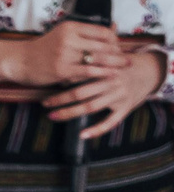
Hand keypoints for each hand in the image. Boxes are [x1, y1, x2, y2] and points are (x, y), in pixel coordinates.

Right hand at [0, 20, 133, 88]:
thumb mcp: (64, 34)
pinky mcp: (62, 69)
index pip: (102, 31)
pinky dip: (103, 73)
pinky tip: (112, 75)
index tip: (118, 48)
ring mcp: (64, 54)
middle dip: (118, 53)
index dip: (115, 40)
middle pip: (103, 45)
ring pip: (98, 58)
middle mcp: (68, 38)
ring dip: (115, 63)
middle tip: (128, 60)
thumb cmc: (44, 49)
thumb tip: (115, 26)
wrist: (19, 61)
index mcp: (69, 27)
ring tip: (125, 67)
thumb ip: (88, 33)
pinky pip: (89, 71)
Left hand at [46, 45, 167, 138]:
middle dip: (60, 99)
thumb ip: (86, 58)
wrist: (146, 72)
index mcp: (104, 67)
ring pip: (91, 107)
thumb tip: (59, 60)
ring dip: (70, 113)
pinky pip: (110, 122)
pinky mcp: (125, 108)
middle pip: (81, 93)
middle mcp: (112, 82)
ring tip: (52, 116)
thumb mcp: (105, 56)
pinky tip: (82, 135)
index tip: (45, 82)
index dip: (61, 79)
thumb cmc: (117, 64)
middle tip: (44, 103)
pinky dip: (96, 130)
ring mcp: (119, 96)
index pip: (80, 73)